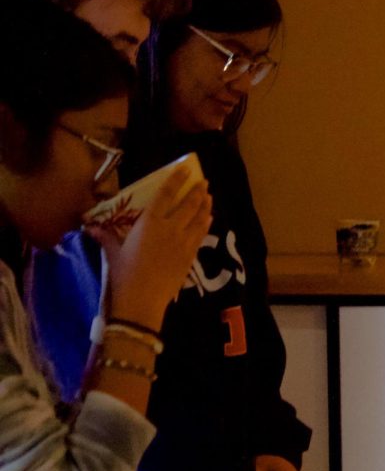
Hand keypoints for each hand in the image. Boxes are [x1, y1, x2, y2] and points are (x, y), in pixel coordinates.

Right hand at [88, 169, 211, 330]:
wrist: (142, 301)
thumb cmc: (123, 275)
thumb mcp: (112, 253)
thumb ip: (105, 237)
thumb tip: (89, 227)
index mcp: (149, 223)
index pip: (166, 195)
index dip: (177, 180)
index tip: (186, 169)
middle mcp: (170, 228)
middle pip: (188, 204)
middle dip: (198, 191)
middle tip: (204, 182)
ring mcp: (183, 243)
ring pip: (199, 219)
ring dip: (205, 206)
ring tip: (209, 197)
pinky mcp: (190, 257)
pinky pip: (200, 235)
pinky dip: (205, 224)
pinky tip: (208, 219)